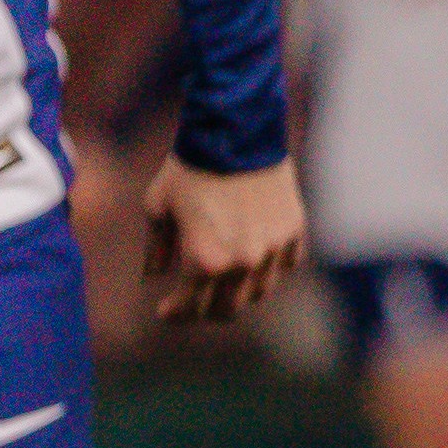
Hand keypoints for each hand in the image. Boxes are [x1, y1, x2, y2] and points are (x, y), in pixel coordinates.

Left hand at [144, 155, 304, 324]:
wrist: (234, 134)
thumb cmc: (187, 170)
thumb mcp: (158, 208)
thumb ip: (156, 248)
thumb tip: (153, 276)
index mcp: (205, 260)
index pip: (191, 305)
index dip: (176, 313)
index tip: (164, 313)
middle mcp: (243, 262)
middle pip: (228, 307)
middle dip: (206, 312)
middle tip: (193, 307)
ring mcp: (273, 248)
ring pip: (259, 291)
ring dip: (239, 296)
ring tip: (223, 290)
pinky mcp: (294, 231)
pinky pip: (285, 265)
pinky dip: (269, 270)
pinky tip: (254, 266)